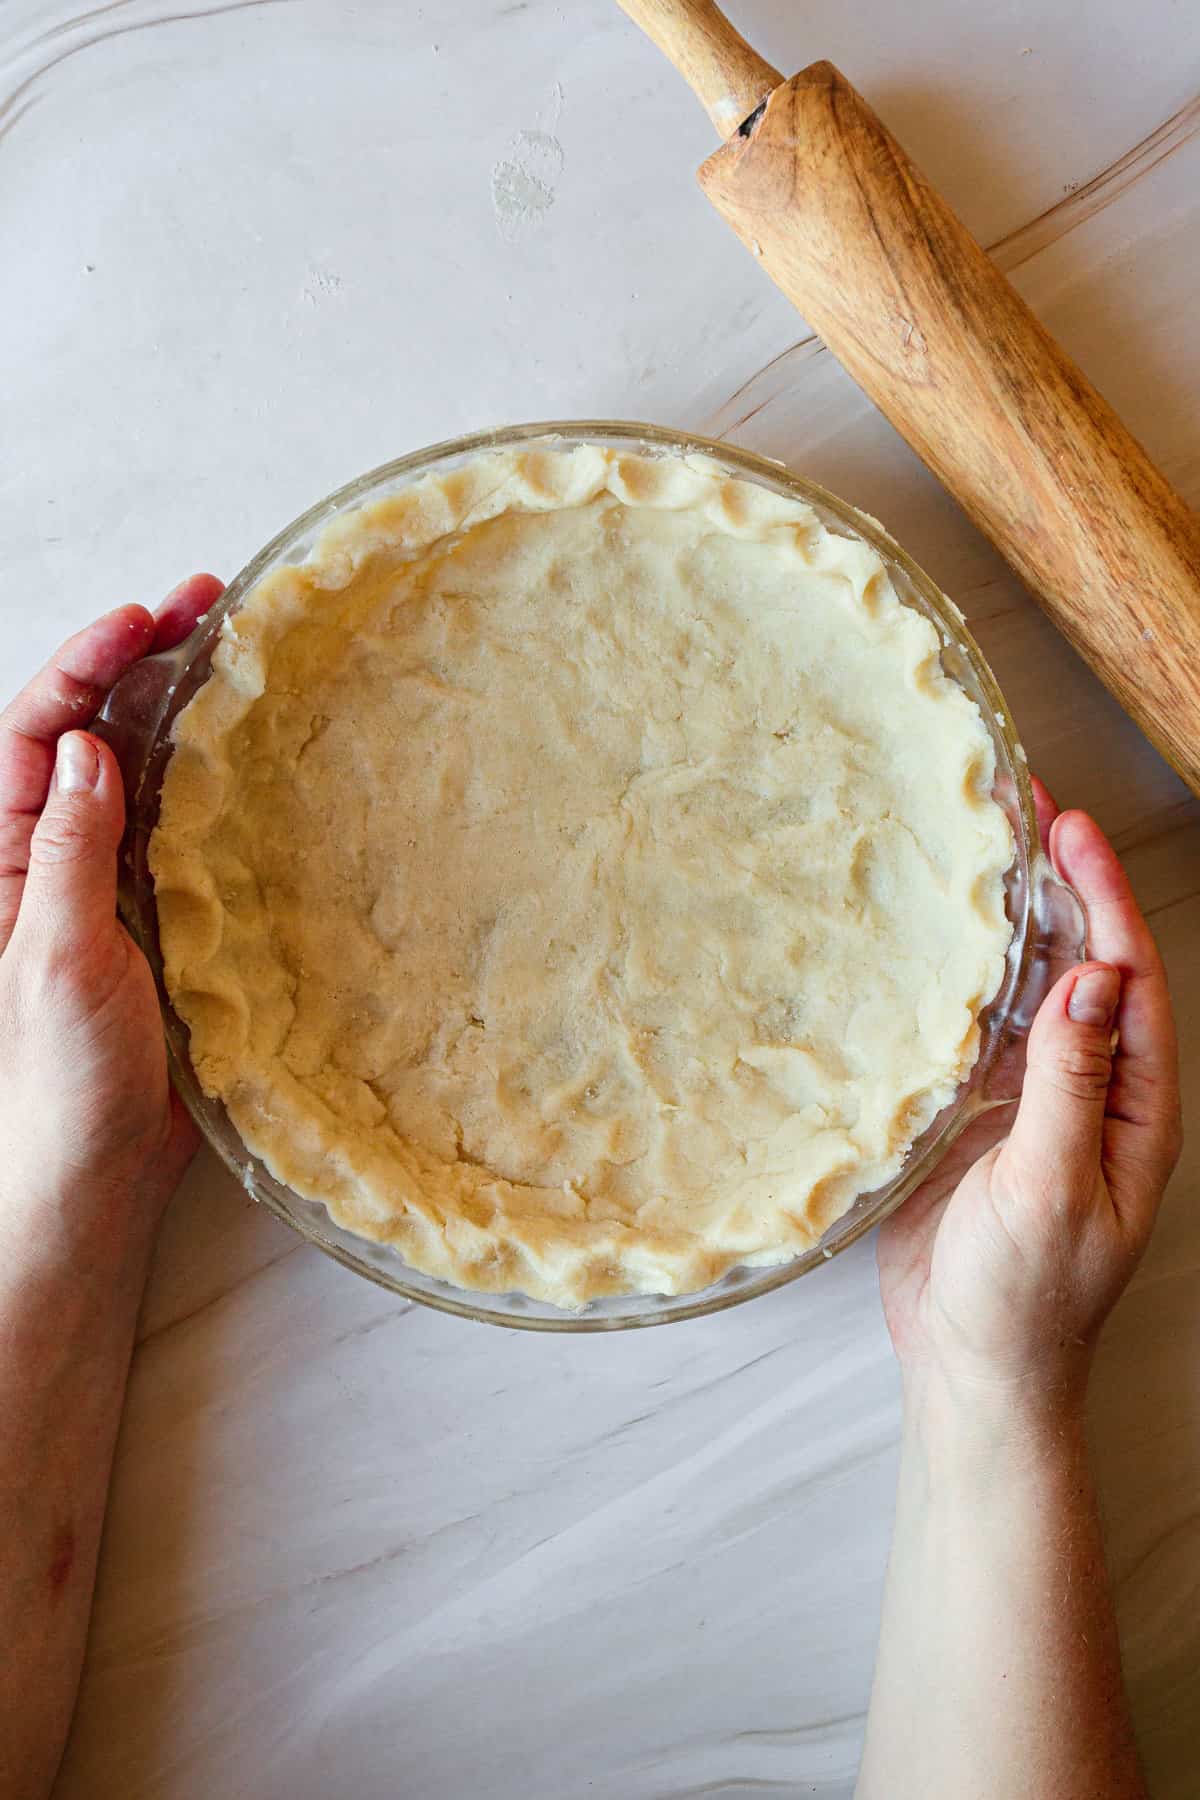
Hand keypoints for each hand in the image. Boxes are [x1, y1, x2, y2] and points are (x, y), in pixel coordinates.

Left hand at [0, 576, 223, 1269]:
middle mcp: (51, 851)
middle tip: (205, 598)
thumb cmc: (56, 1078)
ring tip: (234, 644)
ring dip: (182, 705)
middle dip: (139, 658)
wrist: (96, 1171)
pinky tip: (252, 748)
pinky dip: (216, 779)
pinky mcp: (161, 912)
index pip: (35, 731)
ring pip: (142, 769)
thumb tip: (89, 747)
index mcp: (2, 853)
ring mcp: (109, 879)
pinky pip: (185, 827)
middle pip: (89, 729)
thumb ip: (68, 850)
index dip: (85, 665)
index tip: (143, 617)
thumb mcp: (57, 955)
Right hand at [878, 782, 1181, 1414]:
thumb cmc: (1029, 1298)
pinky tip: (934, 944)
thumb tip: (1090, 977)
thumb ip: (1068, 1082)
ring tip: (977, 855)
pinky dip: (959, 983)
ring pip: (1027, 991)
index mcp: (1131, 1107)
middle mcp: (1088, 1091)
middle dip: (1060, 887)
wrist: (974, 1369)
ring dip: (1009, 925)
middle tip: (1021, 809)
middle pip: (1083, 966)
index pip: (1125, 977)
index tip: (1068, 827)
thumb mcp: (1053, 1187)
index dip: (1100, 897)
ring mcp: (1031, 1101)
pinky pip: (973, 1033)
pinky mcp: (974, 1117)